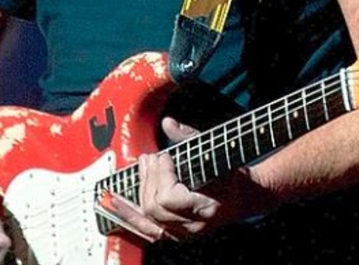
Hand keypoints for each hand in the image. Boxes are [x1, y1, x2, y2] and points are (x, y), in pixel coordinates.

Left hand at [104, 117, 269, 243]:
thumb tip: (168, 123)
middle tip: (152, 157)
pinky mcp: (174, 235)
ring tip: (142, 166)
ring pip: (147, 219)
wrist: (243, 197)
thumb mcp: (215, 151)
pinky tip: (115, 202)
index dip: (163, 174)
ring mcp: (182, 234)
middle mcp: (192, 227)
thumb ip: (189, 138)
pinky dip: (129, 214)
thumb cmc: (231, 174)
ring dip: (139, 189)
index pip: (170, 198)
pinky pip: (146, 229)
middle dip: (150, 178)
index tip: (165, 155)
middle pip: (155, 208)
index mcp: (205, 208)